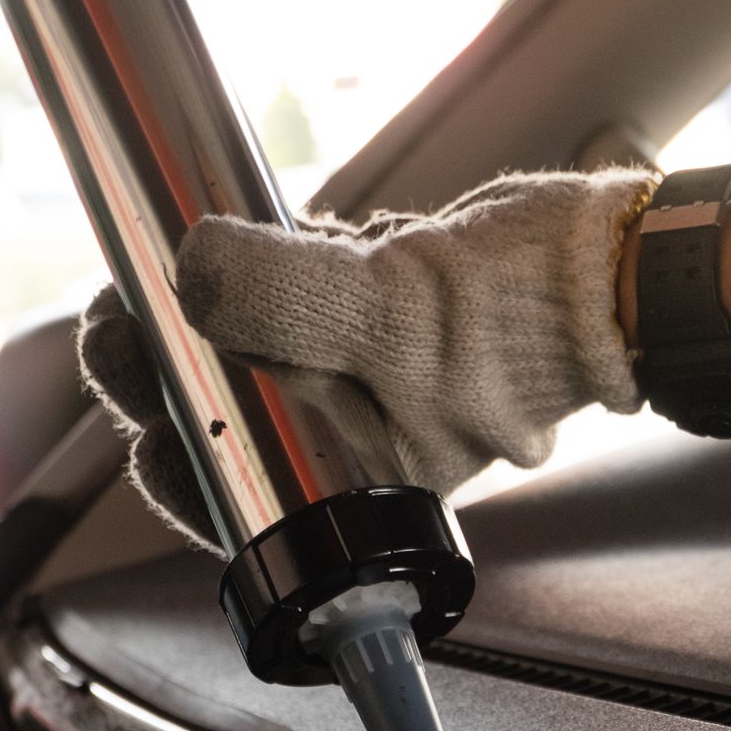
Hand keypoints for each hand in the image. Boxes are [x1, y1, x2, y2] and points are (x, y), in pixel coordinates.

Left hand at [76, 168, 657, 549]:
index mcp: (365, 488)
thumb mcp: (386, 314)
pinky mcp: (390, 331)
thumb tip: (187, 270)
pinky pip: (311, 310)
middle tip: (125, 305)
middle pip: (232, 421)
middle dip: (173, 358)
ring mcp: (376, 387)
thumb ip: (277, 297)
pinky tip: (301, 237)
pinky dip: (292, 271)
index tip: (122, 365)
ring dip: (227, 305)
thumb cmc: (525, 320)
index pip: (237, 493)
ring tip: (214, 256)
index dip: (164, 436)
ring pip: (261, 357)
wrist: (608, 270)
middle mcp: (365, 449)